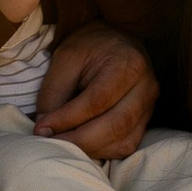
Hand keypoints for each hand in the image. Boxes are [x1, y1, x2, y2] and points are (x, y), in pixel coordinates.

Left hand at [32, 23, 154, 161]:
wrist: (114, 39)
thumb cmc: (89, 46)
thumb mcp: (65, 58)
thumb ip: (54, 94)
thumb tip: (45, 132)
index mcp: (129, 63)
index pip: (97, 101)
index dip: (67, 119)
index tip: (41, 130)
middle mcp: (147, 87)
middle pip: (115, 126)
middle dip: (79, 141)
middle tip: (51, 144)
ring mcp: (150, 106)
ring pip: (123, 141)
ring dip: (90, 149)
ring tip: (63, 143)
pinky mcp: (146, 122)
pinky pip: (126, 146)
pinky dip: (101, 151)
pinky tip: (81, 143)